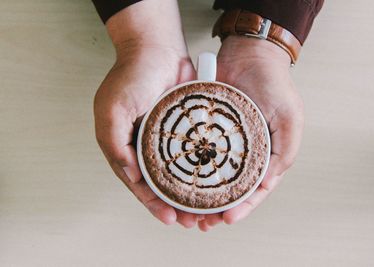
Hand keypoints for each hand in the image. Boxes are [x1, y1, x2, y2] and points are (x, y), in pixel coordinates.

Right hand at [94, 0, 201, 227]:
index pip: (138, 183)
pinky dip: (200, 171)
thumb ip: (115, 144)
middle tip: (191, 222)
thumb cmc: (132, 75)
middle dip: (174, 204)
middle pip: (160, 183)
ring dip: (189, 194)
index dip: (152, 202)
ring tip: (204, 212)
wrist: (157, 48)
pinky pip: (192, 154)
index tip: (169, 218)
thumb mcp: (113, 109)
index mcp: (124, 146)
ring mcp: (165, 139)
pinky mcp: (183, 129)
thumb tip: (132, 175)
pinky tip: (211, 183)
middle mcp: (144, 146)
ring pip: (178, 174)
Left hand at [198, 36, 303, 230]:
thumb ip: (284, 152)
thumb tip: (267, 184)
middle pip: (229, 189)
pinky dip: (187, 169)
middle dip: (217, 208)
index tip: (226, 219)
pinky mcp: (205, 129)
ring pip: (210, 176)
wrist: (248, 52)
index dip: (243, 207)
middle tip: (201, 222)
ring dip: (199, 196)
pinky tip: (176, 181)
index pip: (255, 190)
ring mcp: (223, 141)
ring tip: (186, 210)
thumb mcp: (289, 118)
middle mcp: (243, 152)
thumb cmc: (274, 83)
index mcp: (266, 154)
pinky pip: (195, 152)